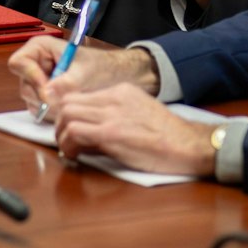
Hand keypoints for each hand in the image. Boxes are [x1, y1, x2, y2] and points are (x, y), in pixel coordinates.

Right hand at [9, 37, 156, 117]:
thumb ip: (65, 84)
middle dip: (43, 96)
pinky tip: (71, 108)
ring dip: (50, 106)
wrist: (119, 79)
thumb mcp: (85, 74)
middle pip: (25, 84)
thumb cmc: (104, 68)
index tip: (48, 89)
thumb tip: (47, 95)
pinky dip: (54, 113)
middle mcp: (36, 64)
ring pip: (32, 100)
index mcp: (40, 48)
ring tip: (72, 103)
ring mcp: (39, 82)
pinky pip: (40, 109)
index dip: (31, 77)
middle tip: (64, 102)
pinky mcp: (46, 98)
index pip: (19, 63)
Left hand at [53, 83, 217, 175]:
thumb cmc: (168, 137)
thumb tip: (86, 135)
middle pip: (69, 102)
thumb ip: (112, 118)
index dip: (69, 113)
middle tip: (64, 140)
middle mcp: (114, 98)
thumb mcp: (139, 114)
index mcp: (122, 92)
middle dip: (59, 122)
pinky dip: (67, 145)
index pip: (81, 95)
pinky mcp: (110, 133)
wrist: (188, 145)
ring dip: (61, 135)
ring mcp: (111, 114)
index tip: (67, 128)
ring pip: (67, 115)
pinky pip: (74, 132)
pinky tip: (74, 156)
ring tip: (69, 149)